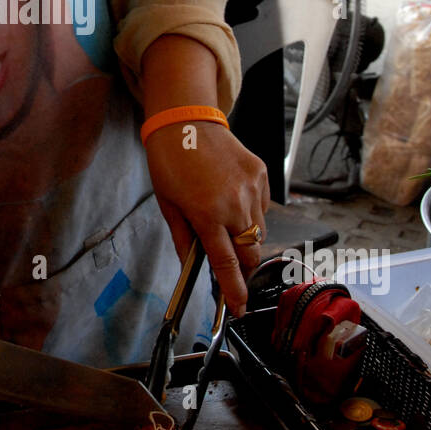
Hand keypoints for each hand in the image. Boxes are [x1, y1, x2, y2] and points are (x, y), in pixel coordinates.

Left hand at [145, 121, 269, 315]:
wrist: (186, 121)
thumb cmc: (170, 163)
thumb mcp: (168, 205)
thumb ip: (183, 239)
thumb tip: (192, 266)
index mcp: (207, 215)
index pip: (227, 263)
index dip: (235, 290)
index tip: (239, 308)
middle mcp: (235, 204)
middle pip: (250, 253)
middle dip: (243, 266)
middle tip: (231, 266)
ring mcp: (252, 188)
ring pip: (258, 231)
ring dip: (245, 237)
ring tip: (223, 218)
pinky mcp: (261, 174)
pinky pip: (262, 206)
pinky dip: (250, 212)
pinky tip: (232, 198)